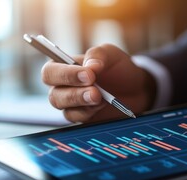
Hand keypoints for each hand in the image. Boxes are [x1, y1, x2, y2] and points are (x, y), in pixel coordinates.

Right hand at [41, 44, 155, 122]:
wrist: (136, 88)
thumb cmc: (118, 68)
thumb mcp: (111, 54)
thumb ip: (98, 55)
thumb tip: (90, 66)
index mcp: (64, 66)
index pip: (50, 71)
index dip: (65, 74)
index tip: (89, 75)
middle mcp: (63, 86)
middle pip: (54, 94)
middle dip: (74, 93)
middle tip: (95, 91)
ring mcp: (71, 104)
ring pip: (63, 108)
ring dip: (81, 103)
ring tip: (99, 97)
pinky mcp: (82, 116)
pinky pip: (76, 118)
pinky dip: (88, 112)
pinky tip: (102, 104)